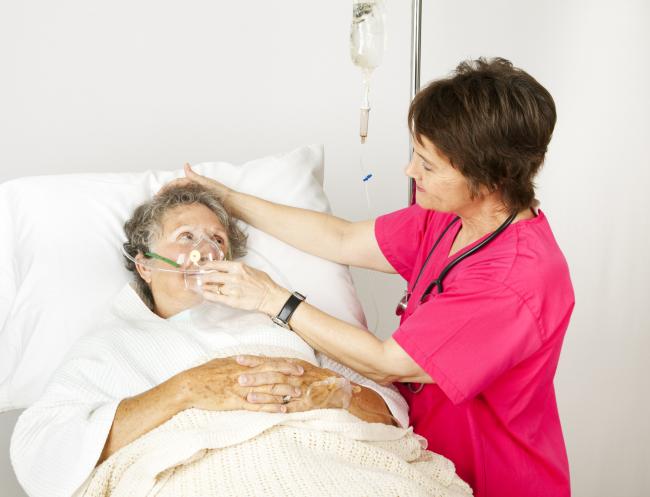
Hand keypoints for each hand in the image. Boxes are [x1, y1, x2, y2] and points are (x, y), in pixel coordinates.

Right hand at [158, 163, 232, 202]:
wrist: (232, 204)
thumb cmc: (221, 193)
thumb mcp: (207, 183)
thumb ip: (195, 176)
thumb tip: (185, 164)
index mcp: (195, 182)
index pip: (177, 183)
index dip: (167, 187)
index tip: (158, 193)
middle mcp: (195, 188)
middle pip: (176, 189)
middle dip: (166, 193)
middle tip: (156, 200)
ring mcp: (197, 196)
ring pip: (180, 196)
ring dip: (171, 199)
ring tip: (161, 205)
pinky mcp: (200, 203)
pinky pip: (186, 203)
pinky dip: (179, 205)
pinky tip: (175, 210)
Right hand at [177, 356, 304, 412]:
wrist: (189, 385)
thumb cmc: (204, 373)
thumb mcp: (223, 362)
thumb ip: (238, 362)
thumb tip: (249, 359)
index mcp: (242, 364)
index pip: (267, 362)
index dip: (283, 363)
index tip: (296, 364)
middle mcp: (244, 374)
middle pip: (271, 373)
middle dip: (289, 375)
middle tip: (303, 377)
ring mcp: (240, 388)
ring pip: (267, 389)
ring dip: (284, 391)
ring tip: (298, 394)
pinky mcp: (235, 402)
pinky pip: (257, 405)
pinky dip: (271, 407)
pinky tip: (281, 409)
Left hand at [199, 260, 289, 314]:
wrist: (270, 296)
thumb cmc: (262, 282)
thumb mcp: (250, 269)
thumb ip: (237, 268)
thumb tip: (224, 268)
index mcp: (238, 267)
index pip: (217, 264)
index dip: (207, 265)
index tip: (201, 266)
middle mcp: (233, 277)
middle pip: (212, 276)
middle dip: (203, 277)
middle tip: (199, 278)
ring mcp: (232, 289)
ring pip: (212, 287)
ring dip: (206, 286)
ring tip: (202, 286)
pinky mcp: (232, 300)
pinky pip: (216, 297)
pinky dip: (209, 295)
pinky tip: (205, 294)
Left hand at [235, 356, 359, 412]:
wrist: (337, 385)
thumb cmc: (313, 375)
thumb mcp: (296, 365)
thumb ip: (278, 363)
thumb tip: (260, 359)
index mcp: (290, 365)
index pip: (268, 362)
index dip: (253, 360)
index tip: (237, 359)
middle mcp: (294, 376)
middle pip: (272, 376)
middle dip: (255, 378)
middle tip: (239, 379)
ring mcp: (300, 390)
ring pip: (280, 392)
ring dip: (264, 395)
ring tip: (248, 397)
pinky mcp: (306, 403)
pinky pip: (294, 407)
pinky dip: (284, 409)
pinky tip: (273, 411)